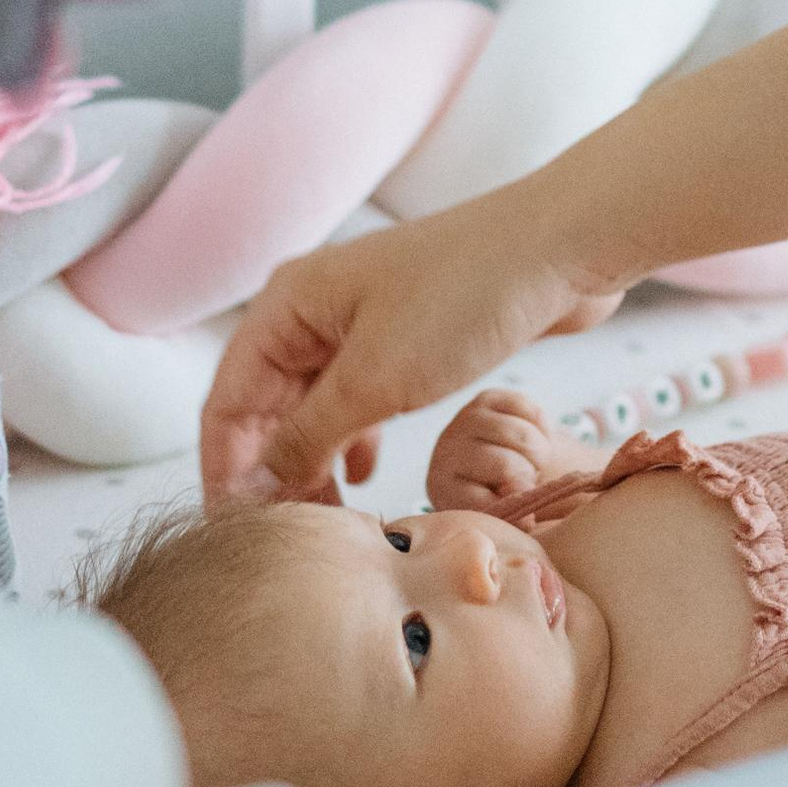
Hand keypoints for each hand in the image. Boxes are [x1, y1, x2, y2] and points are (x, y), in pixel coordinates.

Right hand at [199, 191, 624, 504]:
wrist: (562, 247)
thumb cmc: (466, 299)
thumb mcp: (377, 380)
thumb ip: (307, 436)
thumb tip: (253, 485)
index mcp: (287, 304)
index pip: (227, 403)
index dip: (225, 472)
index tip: (238, 534)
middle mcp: (313, 309)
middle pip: (266, 408)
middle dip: (272, 473)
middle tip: (296, 540)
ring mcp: (361, 321)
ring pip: (314, 407)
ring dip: (313, 461)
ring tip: (329, 519)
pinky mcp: (406, 336)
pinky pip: (358, 398)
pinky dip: (353, 437)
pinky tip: (366, 475)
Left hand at [427, 388, 598, 511]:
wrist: (493, 460)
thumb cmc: (497, 495)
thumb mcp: (502, 516)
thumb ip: (512, 517)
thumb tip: (527, 519)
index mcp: (443, 488)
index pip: (480, 500)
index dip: (510, 507)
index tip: (529, 518)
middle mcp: (446, 451)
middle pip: (507, 465)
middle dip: (530, 475)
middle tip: (531, 479)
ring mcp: (465, 420)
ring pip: (522, 435)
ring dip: (541, 452)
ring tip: (534, 462)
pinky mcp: (486, 398)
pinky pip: (529, 409)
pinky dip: (542, 427)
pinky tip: (533, 438)